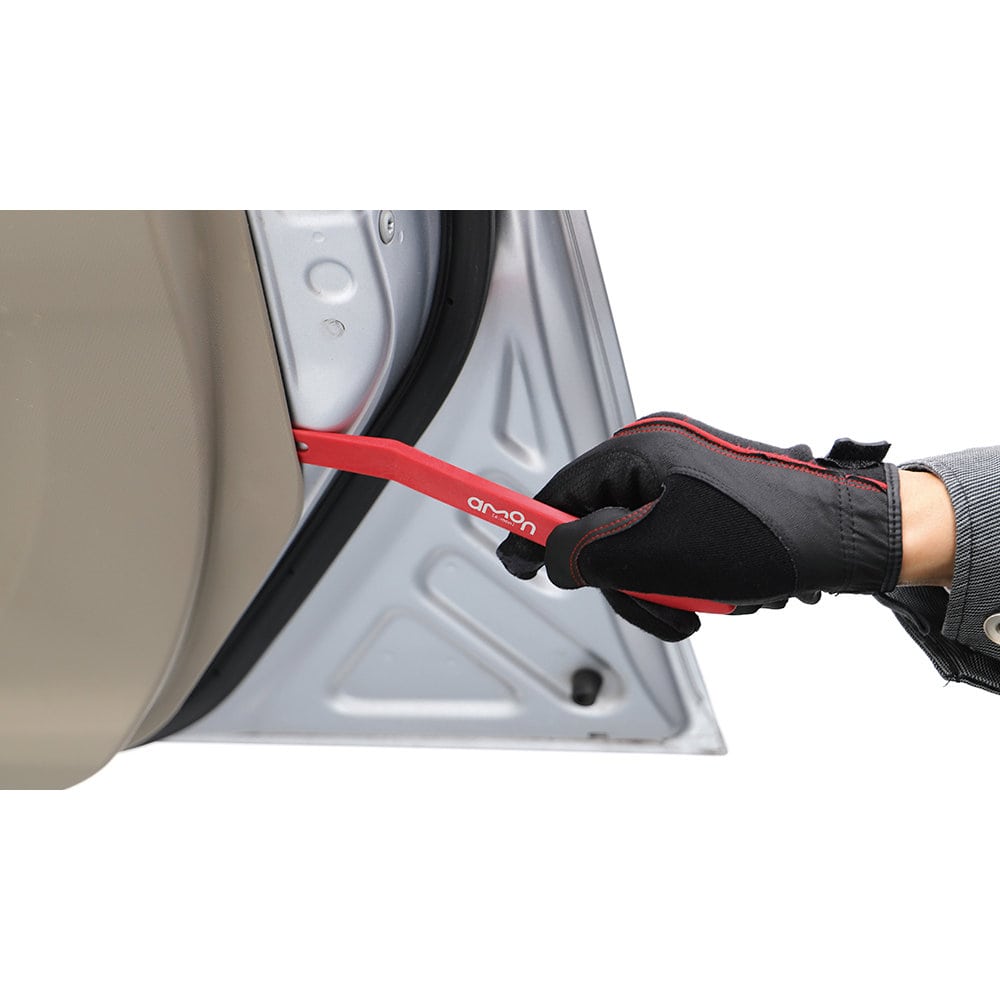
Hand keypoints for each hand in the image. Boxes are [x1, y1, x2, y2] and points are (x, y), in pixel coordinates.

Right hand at [496, 413, 902, 641]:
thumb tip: (550, 555)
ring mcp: (687, 474)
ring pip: (638, 545)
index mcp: (638, 450)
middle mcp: (659, 452)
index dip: (532, 533)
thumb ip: (583, 552)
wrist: (848, 538)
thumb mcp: (651, 552)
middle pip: (599, 527)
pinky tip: (720, 590)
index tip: (512, 560)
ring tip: (703, 604)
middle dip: (623, 580)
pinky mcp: (710, 497)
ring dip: (660, 587)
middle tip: (658, 609)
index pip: (558, 493)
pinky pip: (670, 544)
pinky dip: (685, 577)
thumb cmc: (761, 537)